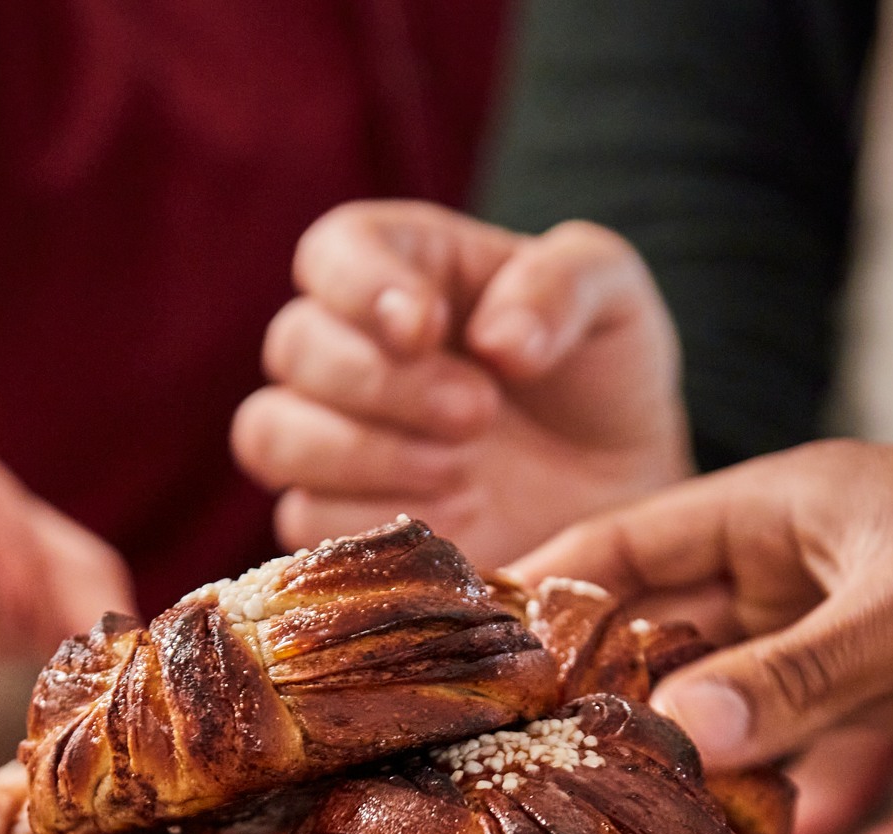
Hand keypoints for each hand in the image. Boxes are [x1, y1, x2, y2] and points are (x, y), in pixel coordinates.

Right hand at [230, 200, 689, 567]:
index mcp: (406, 268)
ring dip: (364, 454)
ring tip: (464, 471)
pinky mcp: (333, 521)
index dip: (361, 287)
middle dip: (383, 384)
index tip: (425, 327)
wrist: (619, 494)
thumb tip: (496, 340)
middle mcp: (350, 347)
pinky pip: (301, 518)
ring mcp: (331, 438)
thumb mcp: (613, 300)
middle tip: (477, 415)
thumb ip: (562, 285)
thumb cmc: (603, 380)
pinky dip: (372, 523)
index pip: (334, 251)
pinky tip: (455, 519)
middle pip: (294, 346)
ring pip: (273, 433)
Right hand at [515, 440, 892, 778]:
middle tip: (512, 736)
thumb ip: (799, 674)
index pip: (643, 532)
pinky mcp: (880, 698)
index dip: (558, 577)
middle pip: (667, 615)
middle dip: (597, 668)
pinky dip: (739, 768)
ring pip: (719, 683)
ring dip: (665, 729)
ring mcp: (837, 635)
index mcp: (796, 504)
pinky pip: (781, 733)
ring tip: (580, 785)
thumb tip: (674, 727)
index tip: (480, 632)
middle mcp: (801, 565)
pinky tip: (691, 812)